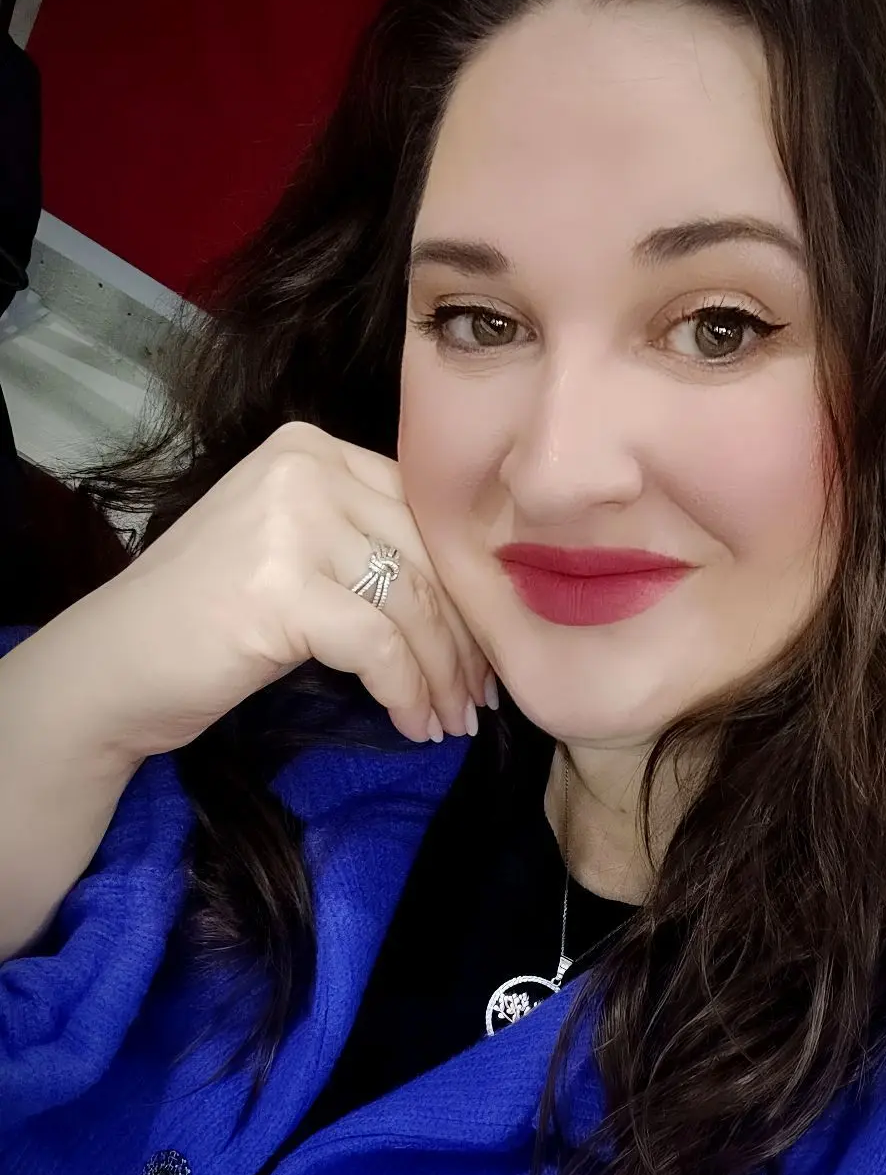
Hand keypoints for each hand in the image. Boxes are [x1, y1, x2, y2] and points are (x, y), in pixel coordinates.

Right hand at [54, 420, 493, 762]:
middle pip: (427, 557)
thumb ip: (361, 542)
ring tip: (449, 721)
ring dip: (443, 677)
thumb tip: (469, 594)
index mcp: (309, 448)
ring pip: (414, 606)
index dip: (466, 586)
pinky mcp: (283, 590)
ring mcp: (291, 524)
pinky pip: (382, 649)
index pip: (423, 512)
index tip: (484, 647)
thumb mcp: (288, 551)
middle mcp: (303, 469)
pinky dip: (407, 694)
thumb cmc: (201, 622)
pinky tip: (411, 726)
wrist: (112, 669)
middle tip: (478, 698)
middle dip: (465, 639)